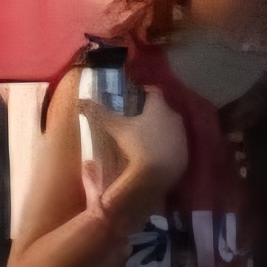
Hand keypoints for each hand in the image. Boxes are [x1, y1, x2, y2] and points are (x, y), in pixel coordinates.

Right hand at [83, 90, 190, 209]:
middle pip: (160, 109)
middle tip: (131, 120)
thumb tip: (80, 102)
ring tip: (140, 138)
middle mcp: (174, 117)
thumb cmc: (139, 145)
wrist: (161, 174)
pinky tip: (152, 154)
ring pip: (167, 127)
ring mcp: (181, 135)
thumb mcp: (117, 128)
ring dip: (156, 130)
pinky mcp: (185, 152)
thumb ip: (99, 115)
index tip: (131, 97)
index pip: (152, 91)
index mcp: (159, 106)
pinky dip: (163, 145)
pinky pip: (172, 143)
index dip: (141, 92)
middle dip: (147, 113)